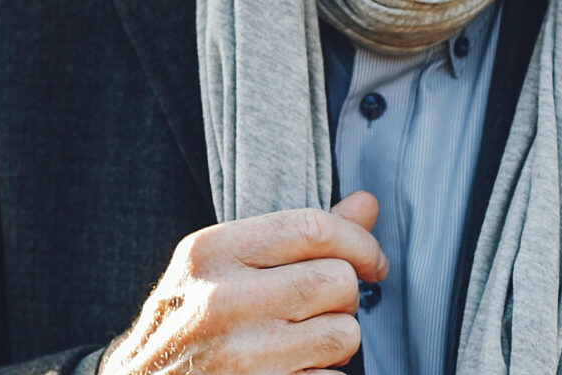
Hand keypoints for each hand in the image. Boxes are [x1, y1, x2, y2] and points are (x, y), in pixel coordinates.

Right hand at [100, 191, 386, 374]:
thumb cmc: (189, 320)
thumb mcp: (224, 265)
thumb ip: (297, 235)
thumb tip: (366, 203)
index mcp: (210, 252)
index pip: (311, 228)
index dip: (359, 243)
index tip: (372, 261)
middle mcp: (220, 301)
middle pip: (336, 280)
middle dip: (347, 295)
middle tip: (327, 306)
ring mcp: (238, 356)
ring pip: (343, 334)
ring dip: (339, 339)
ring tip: (306, 341)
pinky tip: (293, 371)